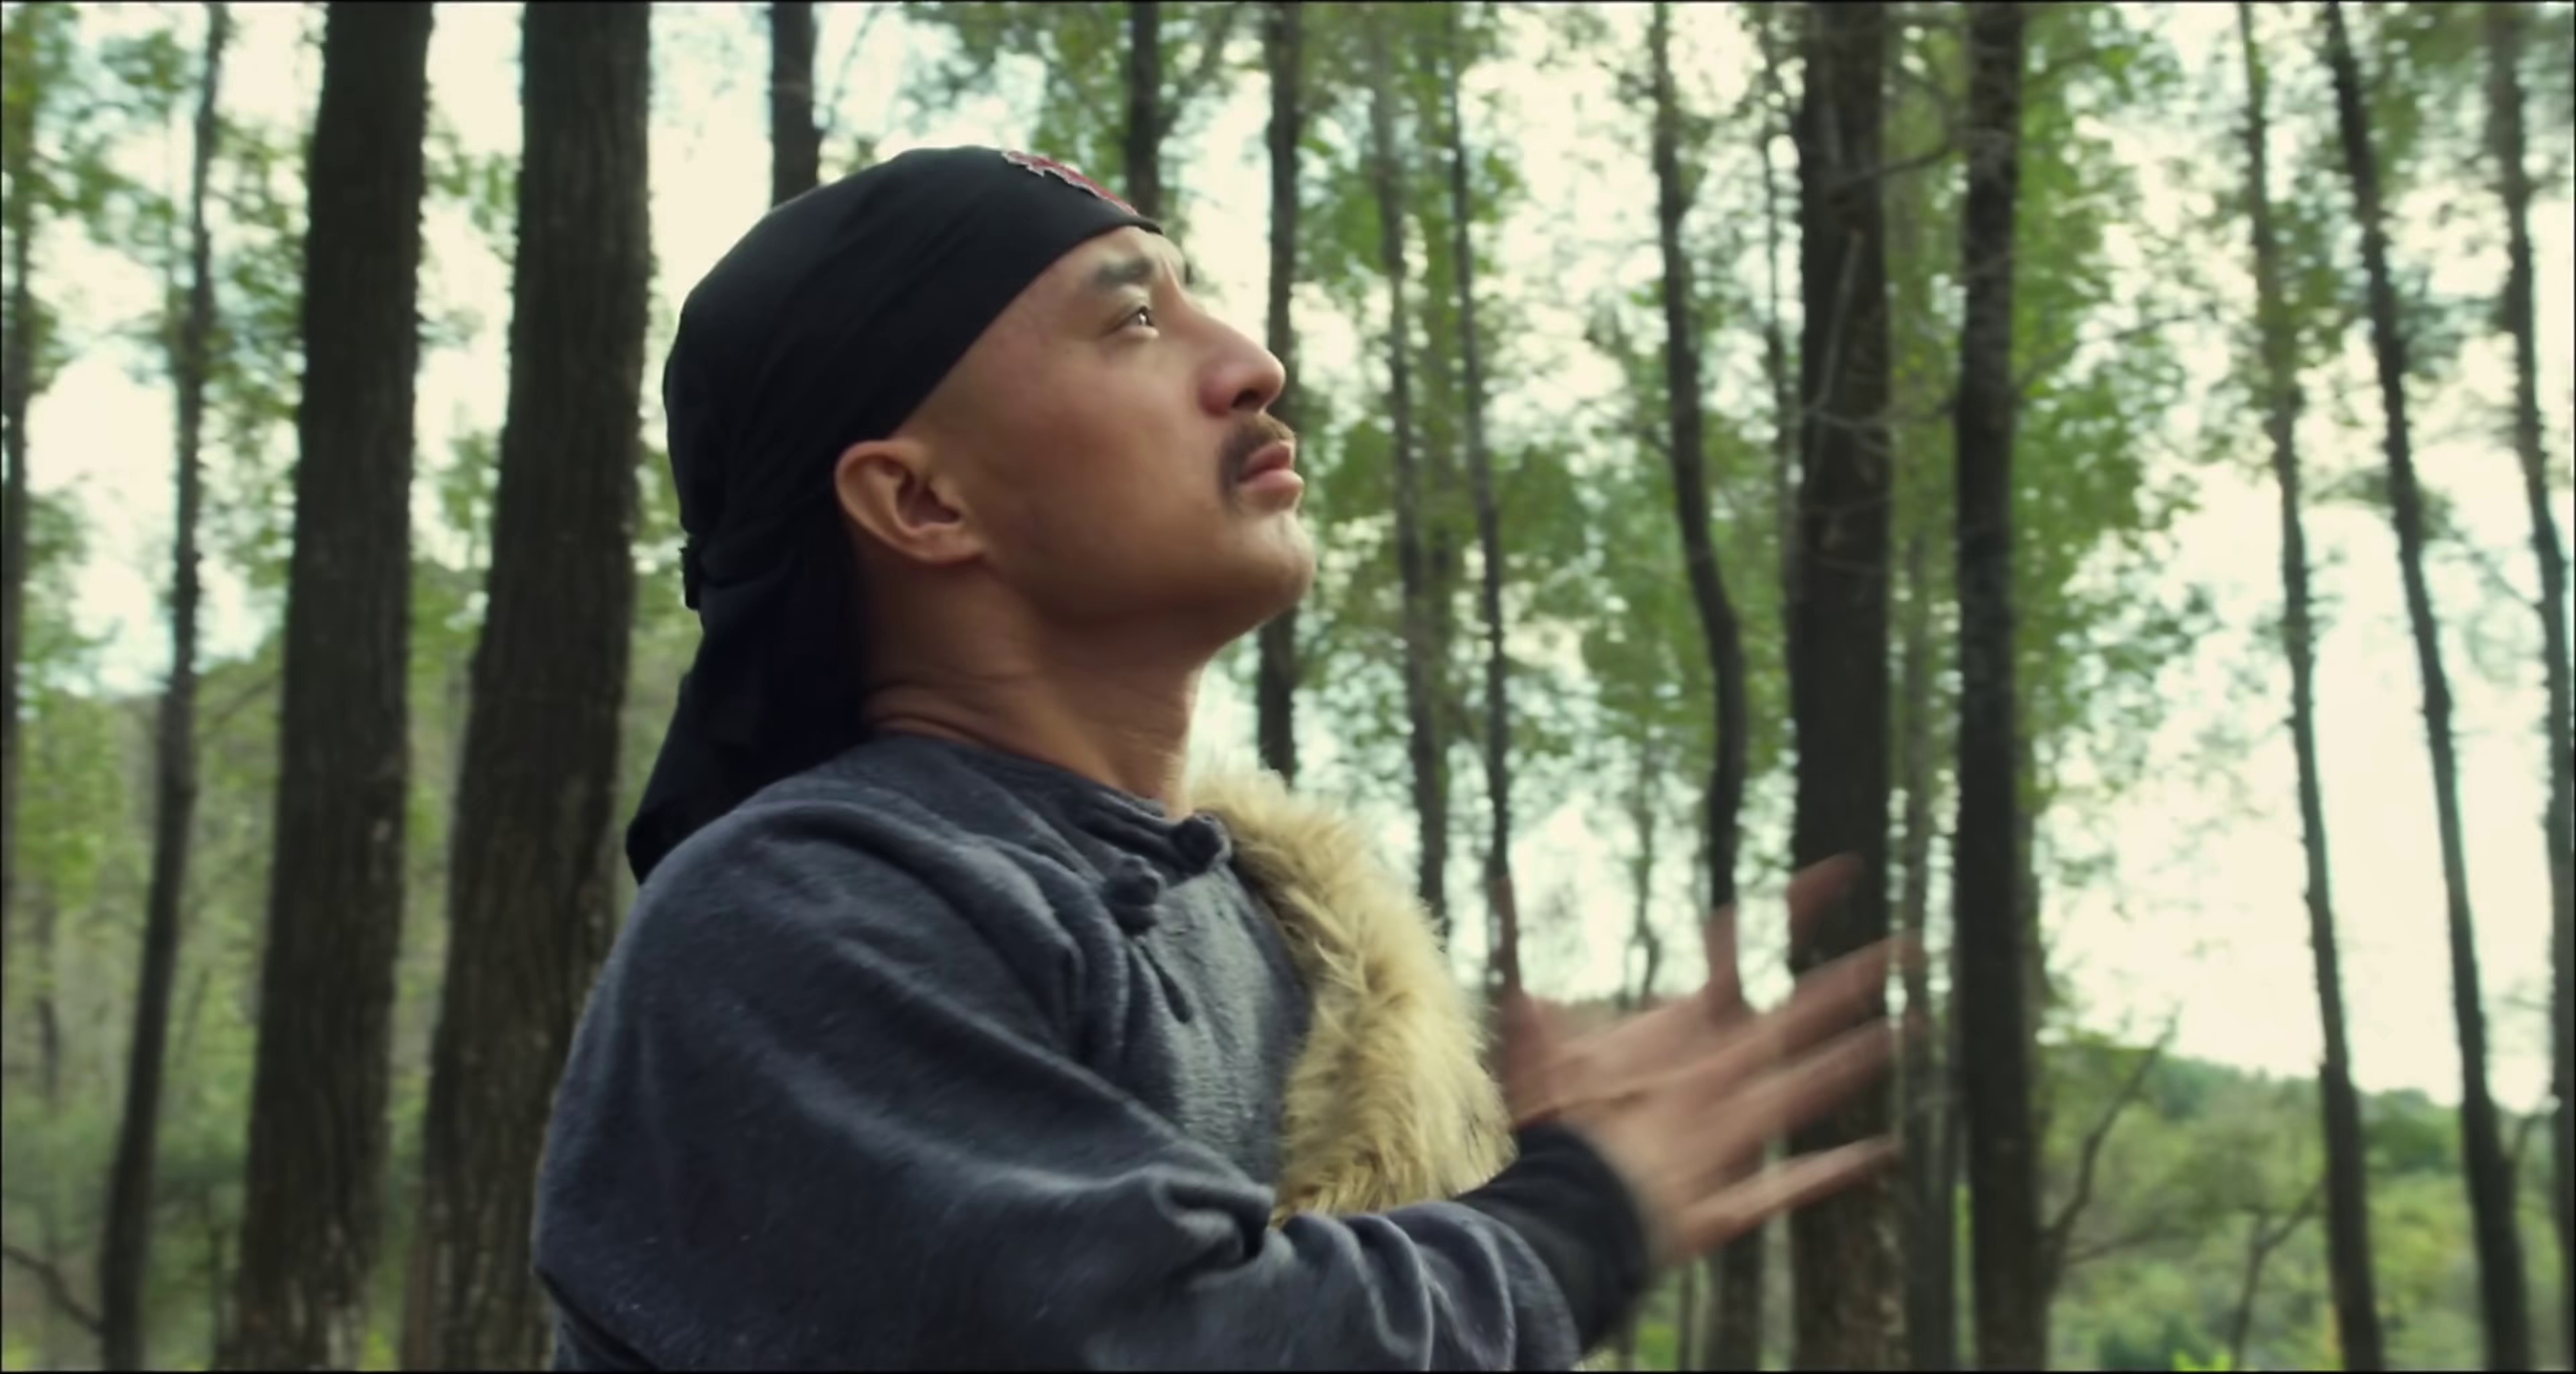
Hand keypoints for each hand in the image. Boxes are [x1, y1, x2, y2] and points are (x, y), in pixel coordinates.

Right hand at [1497, 856, 1907, 1266]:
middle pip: (1803, 1016)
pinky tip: (1882, 1152)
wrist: (1576, 1218)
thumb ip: (1537, 988)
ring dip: (1858, 1058)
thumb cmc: (1556, 1130)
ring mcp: (1739, 1136)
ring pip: (1813, 1086)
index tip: (1842, 873)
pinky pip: (1798, 1180)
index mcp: (1682, 1035)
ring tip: (1908, 1028)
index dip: (1793, 909)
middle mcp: (1725, 1077)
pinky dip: (1840, 1168)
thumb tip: (1504, 897)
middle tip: (1910, 948)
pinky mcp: (1740, 1195)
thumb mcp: (1535, 1049)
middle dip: (1857, 979)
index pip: (1745, 954)